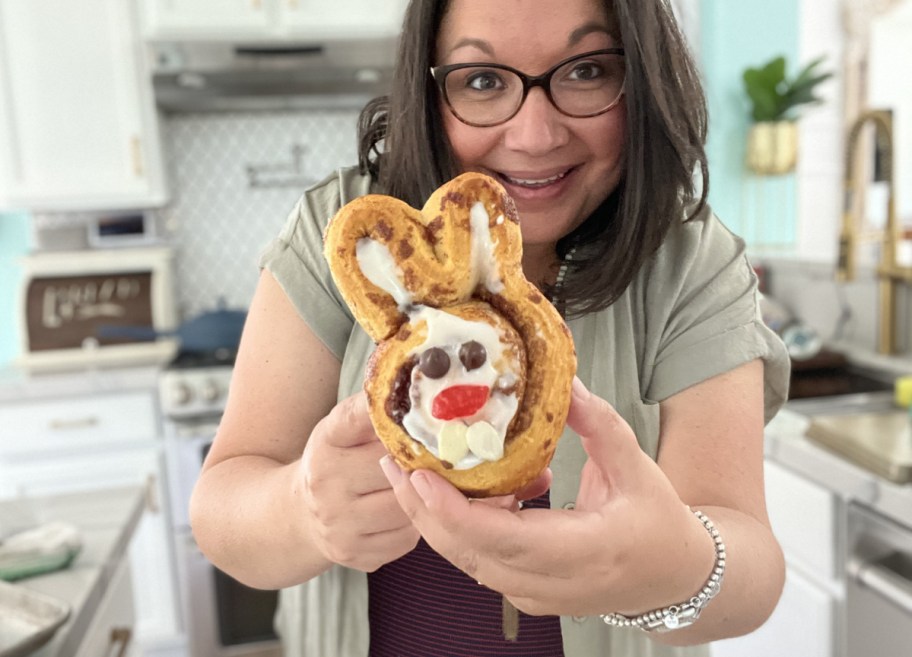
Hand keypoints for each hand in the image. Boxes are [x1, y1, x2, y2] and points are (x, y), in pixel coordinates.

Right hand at [298, 392, 419, 571]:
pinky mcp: (355, 555)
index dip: (389, 414)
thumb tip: (408, 390)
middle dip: (417, 460)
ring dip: (420, 495)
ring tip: (422, 483)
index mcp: (325, 446)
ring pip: (405, 507)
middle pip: (393, 469)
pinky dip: (413, 524)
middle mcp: (326, 486)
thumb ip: (368, 412)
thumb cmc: (333, 463)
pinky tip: (407, 511)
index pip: (358, 420)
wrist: (301, 514)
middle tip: (437, 452)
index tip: (413, 408)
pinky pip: (406, 538)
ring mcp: (339, 525)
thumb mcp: (339, 431)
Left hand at [381, 377, 706, 616]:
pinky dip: (453, 528)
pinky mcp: (525, 591)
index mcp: (582, 552)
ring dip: (430, 518)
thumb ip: (598, 423)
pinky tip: (444, 491)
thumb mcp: (635, 465)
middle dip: (421, 509)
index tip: (419, 477)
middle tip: (393, 462)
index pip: (502, 540)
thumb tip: (564, 382)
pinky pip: (476, 561)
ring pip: (465, 560)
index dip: (453, 512)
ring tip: (403, 472)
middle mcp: (551, 583)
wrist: (673, 576)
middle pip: (468, 553)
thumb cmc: (658, 521)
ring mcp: (534, 594)